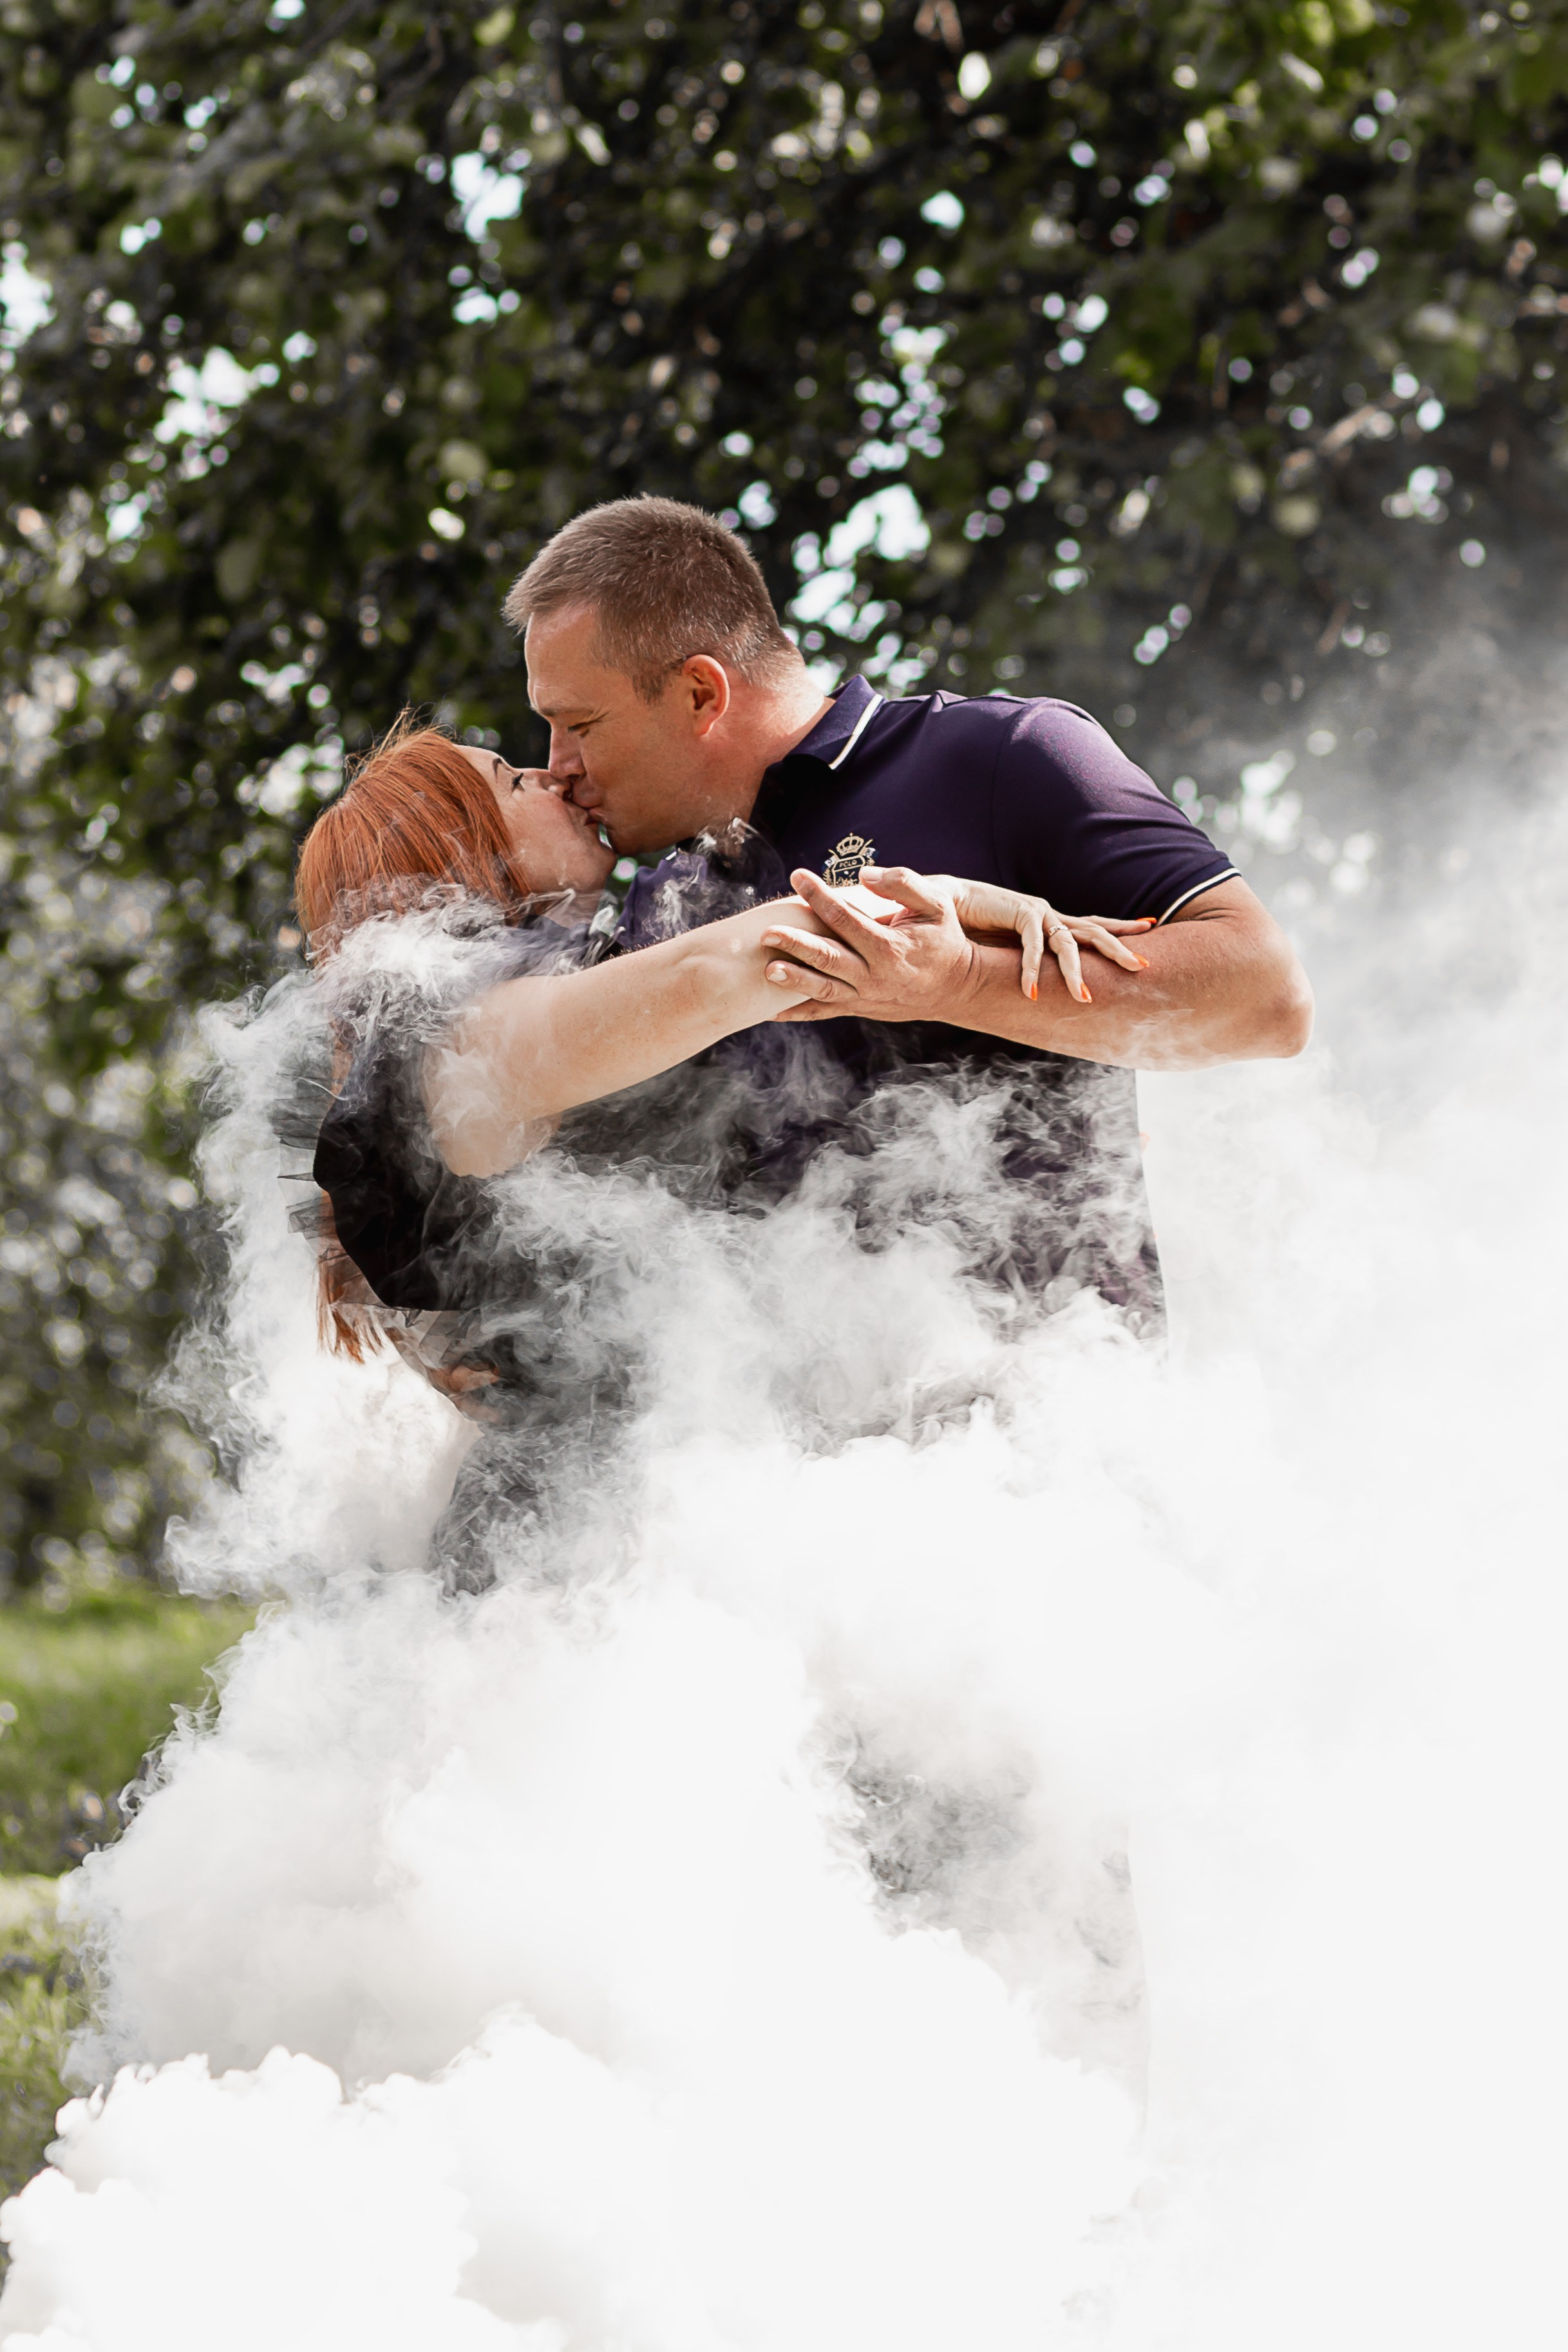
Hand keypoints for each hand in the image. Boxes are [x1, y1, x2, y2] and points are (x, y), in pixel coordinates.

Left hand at [760, 867, 981, 1023]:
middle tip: (768, 932)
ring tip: (767, 970)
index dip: (820, 896)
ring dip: (794, 980)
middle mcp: (875, 975)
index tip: (797, 876)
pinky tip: (770, 1011)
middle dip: (796, 944)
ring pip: (823, 989)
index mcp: (890, 946)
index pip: (846, 918)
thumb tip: (866, 874)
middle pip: (829, 958)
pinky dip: (797, 1013)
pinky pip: (824, 1013)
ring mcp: (865, 996)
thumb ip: (904, 884)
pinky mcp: (859, 1008)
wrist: (957, 988)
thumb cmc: (944, 939)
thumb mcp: (937, 905)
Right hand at [920, 874, 1153, 1004]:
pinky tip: (1032, 992)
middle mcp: (1051, 916)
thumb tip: (1042, 991)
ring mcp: (1037, 913)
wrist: (946, 904)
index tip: (1150, 927)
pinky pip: (1032, 945)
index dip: (1121, 928)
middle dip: (1120, 950)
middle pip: (1095, 932)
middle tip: (1143, 967)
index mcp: (1053, 923)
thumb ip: (1028, 963)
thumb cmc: (975, 928)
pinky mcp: (1019, 912)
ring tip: (1085, 999)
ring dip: (1076, 974)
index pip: (1094, 925)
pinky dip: (1032, 969)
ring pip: (1068, 944)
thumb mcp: (1010, 950)